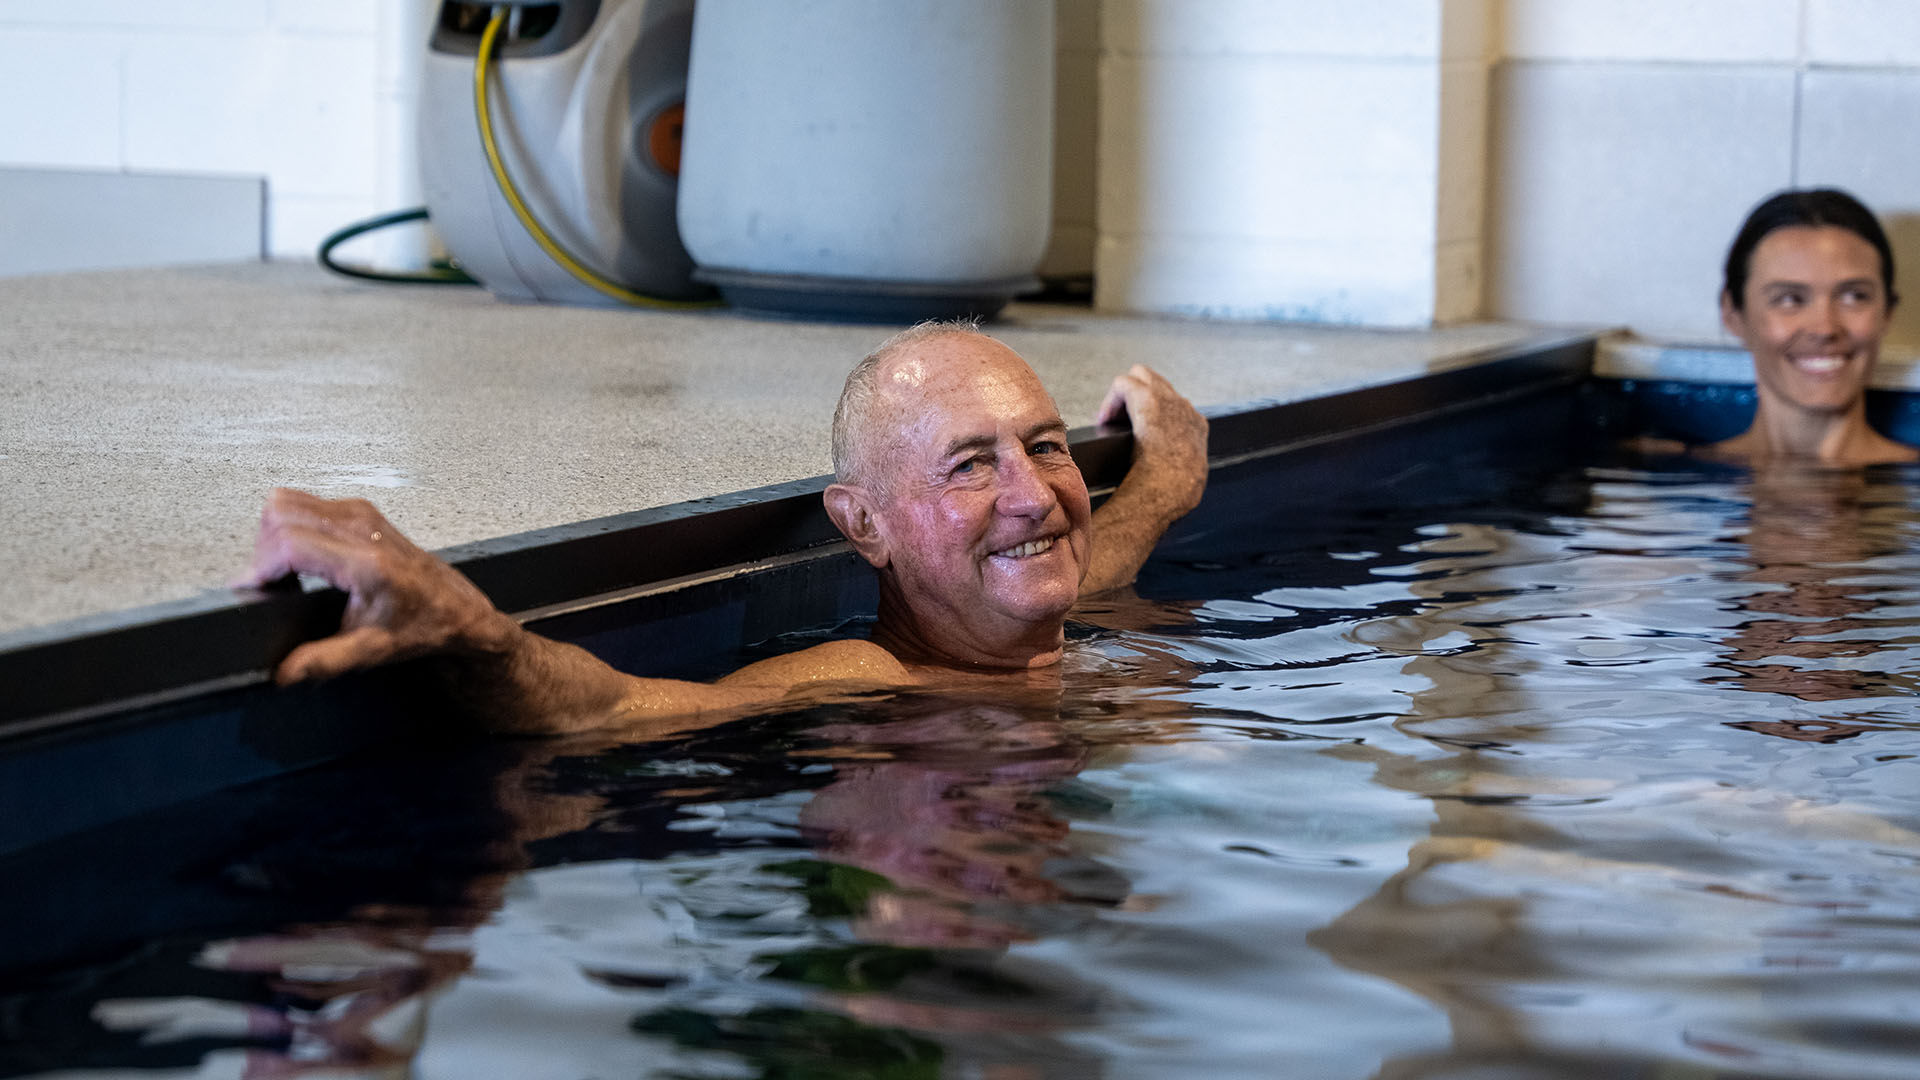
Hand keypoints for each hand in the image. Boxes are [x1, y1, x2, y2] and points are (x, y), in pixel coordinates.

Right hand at [239, 488, 517, 684]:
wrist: (457, 609)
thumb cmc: (423, 624)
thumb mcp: (371, 650)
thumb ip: (323, 660)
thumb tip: (284, 671)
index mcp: (365, 561)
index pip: (290, 542)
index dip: (261, 566)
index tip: (252, 588)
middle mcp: (362, 528)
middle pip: (280, 512)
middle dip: (262, 548)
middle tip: (269, 582)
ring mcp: (362, 514)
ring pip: (289, 501)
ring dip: (274, 534)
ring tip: (283, 571)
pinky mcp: (361, 511)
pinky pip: (307, 504)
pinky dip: (292, 526)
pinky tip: (302, 558)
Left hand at [1095, 364, 1207, 518]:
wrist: (1169, 492)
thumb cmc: (1174, 496)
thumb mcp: (1185, 483)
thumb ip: (1178, 473)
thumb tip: (1167, 485)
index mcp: (1196, 427)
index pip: (1174, 407)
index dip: (1152, 415)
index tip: (1137, 435)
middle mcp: (1185, 408)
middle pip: (1158, 382)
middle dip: (1137, 395)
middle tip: (1119, 421)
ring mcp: (1169, 400)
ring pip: (1141, 376)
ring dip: (1124, 395)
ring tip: (1110, 420)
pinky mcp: (1149, 399)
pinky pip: (1124, 384)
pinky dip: (1111, 400)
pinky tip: (1103, 420)